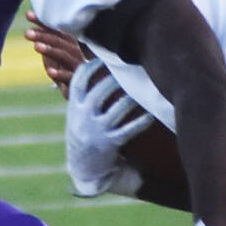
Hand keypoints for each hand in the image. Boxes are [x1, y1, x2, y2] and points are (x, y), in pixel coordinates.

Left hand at [24, 10, 88, 97]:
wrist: (88, 94)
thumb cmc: (68, 72)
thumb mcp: (56, 57)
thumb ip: (47, 43)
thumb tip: (32, 24)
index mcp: (70, 46)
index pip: (56, 31)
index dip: (43, 23)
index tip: (28, 15)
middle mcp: (76, 54)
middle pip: (61, 42)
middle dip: (44, 36)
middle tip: (27, 33)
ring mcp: (78, 67)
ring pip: (65, 56)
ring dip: (51, 50)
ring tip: (36, 46)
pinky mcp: (78, 82)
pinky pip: (70, 77)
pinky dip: (61, 74)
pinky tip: (49, 72)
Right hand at [66, 59, 153, 196]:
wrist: (83, 167)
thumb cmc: (84, 133)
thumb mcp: (77, 114)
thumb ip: (84, 95)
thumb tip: (95, 66)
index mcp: (74, 108)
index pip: (79, 82)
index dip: (91, 68)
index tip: (103, 59)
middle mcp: (83, 118)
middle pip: (99, 93)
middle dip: (114, 80)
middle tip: (129, 71)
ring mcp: (96, 132)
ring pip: (118, 109)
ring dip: (132, 98)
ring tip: (142, 90)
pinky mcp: (110, 144)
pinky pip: (129, 130)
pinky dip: (141, 121)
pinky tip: (151, 115)